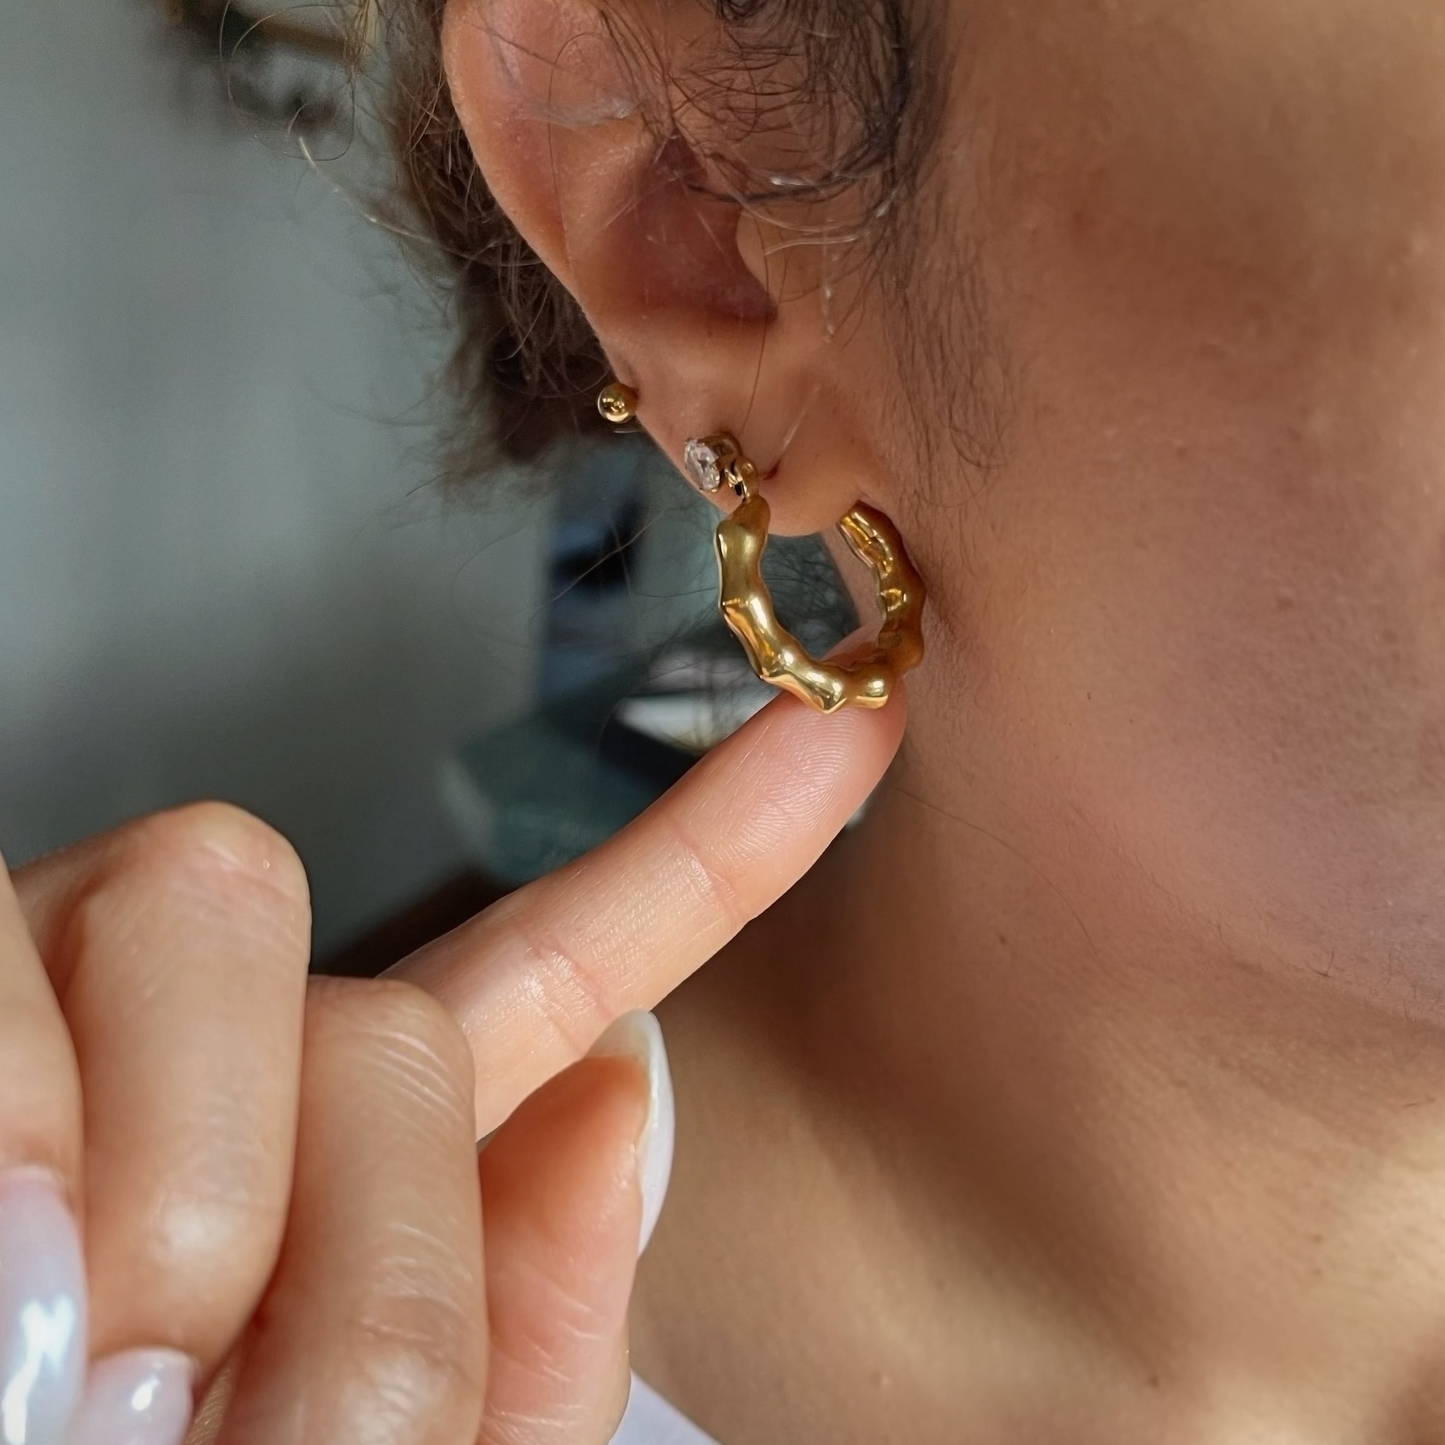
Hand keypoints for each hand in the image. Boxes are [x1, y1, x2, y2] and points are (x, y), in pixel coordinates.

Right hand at [0, 692, 902, 1444]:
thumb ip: (525, 1330)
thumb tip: (623, 1089)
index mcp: (335, 1141)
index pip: (558, 972)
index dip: (715, 855)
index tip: (854, 727)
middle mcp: (218, 1028)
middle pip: (396, 999)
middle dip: (359, 1254)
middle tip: (224, 1414)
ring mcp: (65, 967)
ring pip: (221, 889)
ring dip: (180, 1206)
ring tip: (89, 1378)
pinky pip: (15, 966)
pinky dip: (27, 1153)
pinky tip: (15, 1286)